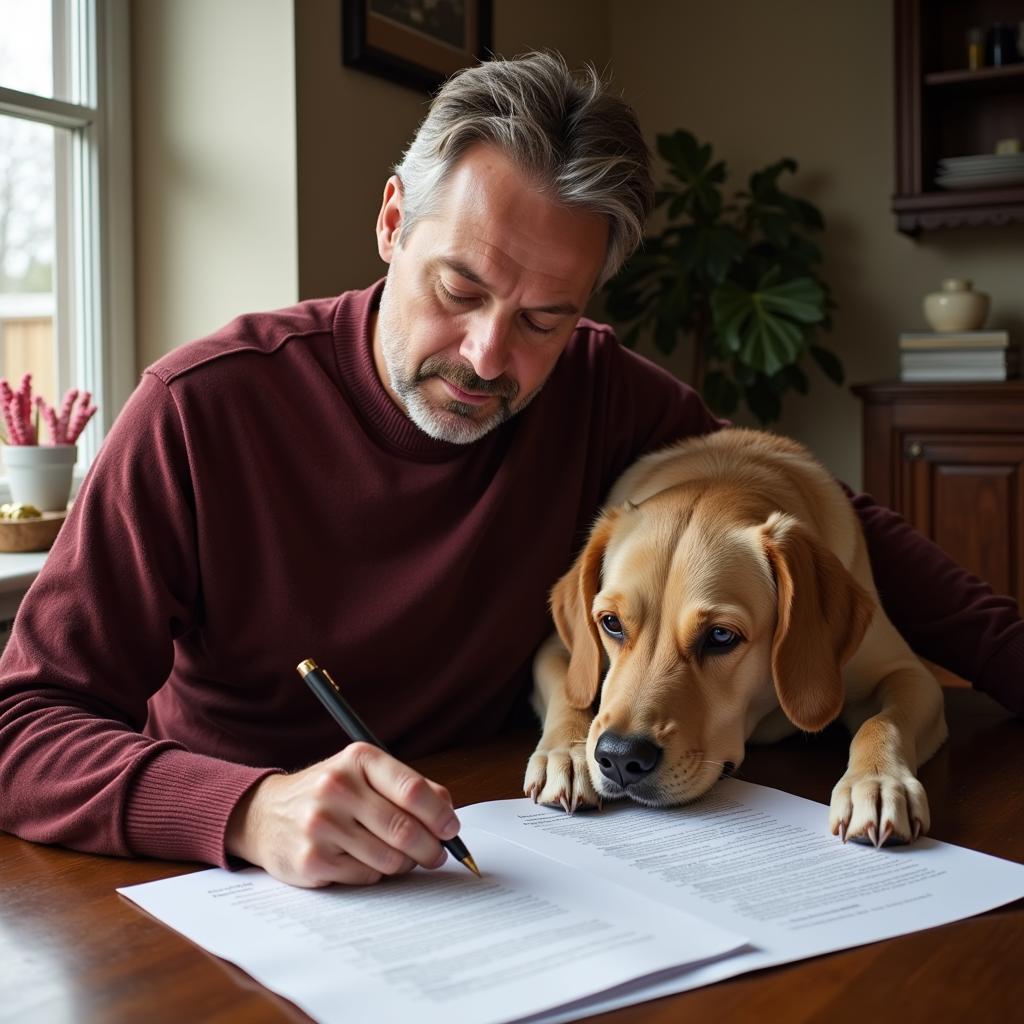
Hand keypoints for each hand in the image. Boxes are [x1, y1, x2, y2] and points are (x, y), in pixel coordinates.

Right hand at [225, 742, 460, 886]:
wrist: (265, 814)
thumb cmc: (329, 794)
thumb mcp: (364, 774)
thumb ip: (407, 786)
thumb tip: (447, 811)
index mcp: (358, 759)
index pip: (412, 790)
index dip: (440, 815)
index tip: (451, 829)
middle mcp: (337, 788)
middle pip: (404, 829)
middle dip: (430, 848)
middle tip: (436, 855)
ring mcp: (321, 825)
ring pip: (389, 859)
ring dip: (404, 864)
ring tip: (400, 857)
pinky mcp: (311, 860)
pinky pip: (366, 877)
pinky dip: (375, 874)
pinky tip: (364, 861)